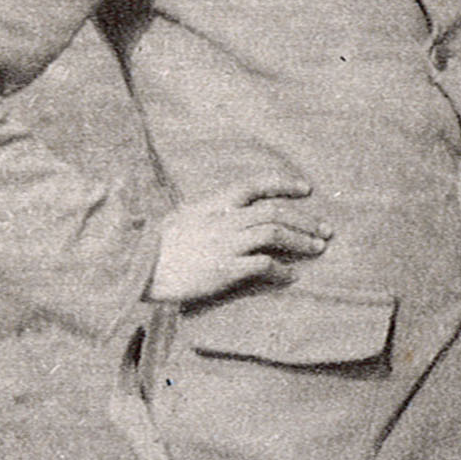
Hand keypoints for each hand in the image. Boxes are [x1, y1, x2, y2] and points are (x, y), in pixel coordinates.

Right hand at [147, 177, 329, 303]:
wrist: (135, 268)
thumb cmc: (157, 245)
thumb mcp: (184, 217)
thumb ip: (212, 213)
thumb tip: (238, 214)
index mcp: (213, 203)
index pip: (256, 184)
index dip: (285, 184)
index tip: (306, 190)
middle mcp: (223, 220)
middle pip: (275, 211)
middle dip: (305, 219)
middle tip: (325, 230)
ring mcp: (225, 244)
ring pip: (275, 234)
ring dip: (301, 240)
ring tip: (317, 248)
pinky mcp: (224, 269)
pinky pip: (263, 265)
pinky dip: (282, 270)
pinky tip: (290, 276)